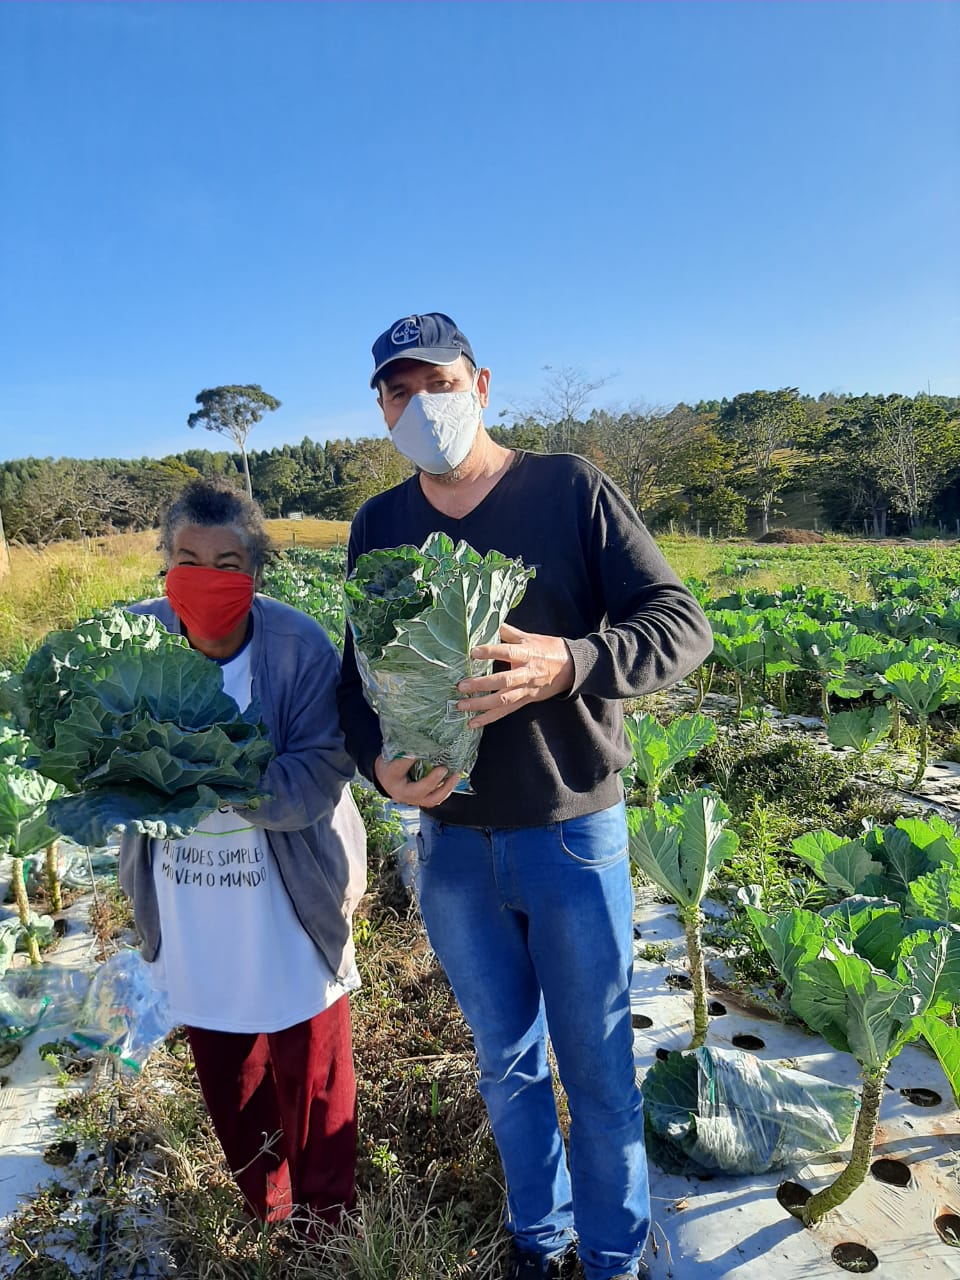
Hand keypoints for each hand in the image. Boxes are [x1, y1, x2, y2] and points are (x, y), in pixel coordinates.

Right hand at [373, 754, 461, 808]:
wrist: (386, 780)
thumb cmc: (389, 766)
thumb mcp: (390, 756)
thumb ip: (403, 750)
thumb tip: (422, 741)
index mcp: (391, 778)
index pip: (398, 768)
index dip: (408, 760)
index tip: (417, 751)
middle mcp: (402, 793)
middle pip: (418, 791)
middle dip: (432, 781)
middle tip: (443, 769)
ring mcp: (414, 800)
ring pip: (431, 799)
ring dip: (445, 788)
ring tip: (455, 775)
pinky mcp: (423, 800)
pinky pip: (436, 798)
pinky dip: (447, 789)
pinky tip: (454, 779)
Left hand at [456, 623, 573, 727]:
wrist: (571, 668)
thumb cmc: (548, 649)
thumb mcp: (529, 637)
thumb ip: (508, 632)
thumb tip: (489, 621)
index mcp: (527, 654)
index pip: (508, 652)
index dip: (491, 652)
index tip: (473, 652)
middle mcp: (526, 674)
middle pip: (503, 681)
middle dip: (481, 685)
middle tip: (461, 685)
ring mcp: (525, 690)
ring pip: (502, 700)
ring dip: (481, 705)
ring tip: (461, 705)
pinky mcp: (525, 701)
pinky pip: (505, 712)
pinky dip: (488, 719)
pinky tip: (472, 723)